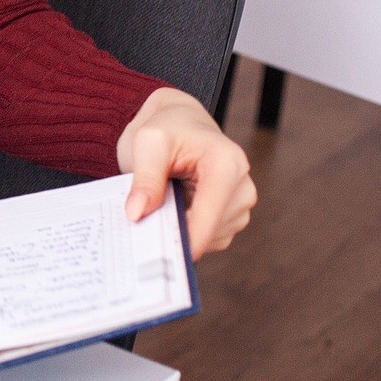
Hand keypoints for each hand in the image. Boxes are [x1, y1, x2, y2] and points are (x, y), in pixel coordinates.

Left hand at [116, 87, 254, 259]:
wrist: (180, 123)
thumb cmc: (167, 127)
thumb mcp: (148, 141)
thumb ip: (145, 177)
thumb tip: (137, 213)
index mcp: (227, 162)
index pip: (211, 211)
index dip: (191, 237)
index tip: (169, 257)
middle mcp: (242, 185)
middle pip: (211, 230)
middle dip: (178, 230)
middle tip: (149, 218)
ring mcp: (241, 204)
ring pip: (211, 239)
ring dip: (183, 229)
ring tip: (166, 201)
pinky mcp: (232, 217)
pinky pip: (210, 239)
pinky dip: (189, 231)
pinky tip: (175, 210)